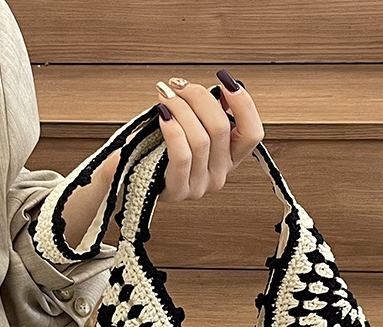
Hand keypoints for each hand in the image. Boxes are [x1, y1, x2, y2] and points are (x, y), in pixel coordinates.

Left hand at [152, 70, 264, 202]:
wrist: (130, 171)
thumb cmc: (158, 146)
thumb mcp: (190, 126)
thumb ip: (208, 112)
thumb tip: (221, 88)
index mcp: (229, 159)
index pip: (252, 134)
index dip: (244, 104)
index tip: (224, 80)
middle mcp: (218, 176)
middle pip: (220, 128)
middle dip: (198, 97)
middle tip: (178, 85)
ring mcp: (199, 186)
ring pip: (200, 140)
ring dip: (180, 109)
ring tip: (165, 96)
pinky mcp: (178, 191)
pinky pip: (182, 155)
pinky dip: (172, 130)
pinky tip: (162, 114)